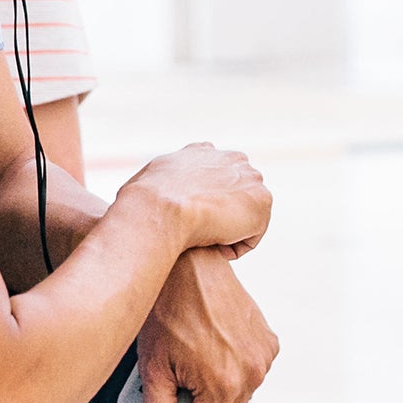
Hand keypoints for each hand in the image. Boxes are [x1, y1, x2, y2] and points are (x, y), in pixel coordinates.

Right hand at [125, 143, 272, 253]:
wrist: (160, 209)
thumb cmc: (141, 202)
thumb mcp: (142, 183)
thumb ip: (155, 183)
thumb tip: (143, 192)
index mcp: (203, 152)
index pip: (215, 174)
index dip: (205, 201)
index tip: (191, 219)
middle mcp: (231, 159)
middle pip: (235, 195)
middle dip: (222, 216)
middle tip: (200, 236)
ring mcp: (249, 178)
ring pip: (245, 216)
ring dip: (229, 233)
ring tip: (205, 246)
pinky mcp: (261, 201)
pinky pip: (251, 234)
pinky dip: (235, 247)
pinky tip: (216, 250)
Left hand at [135, 248, 280, 402]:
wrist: (188, 268)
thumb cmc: (165, 313)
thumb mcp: (150, 369)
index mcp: (220, 386)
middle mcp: (249, 375)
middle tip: (172, 395)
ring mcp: (262, 359)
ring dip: (213, 398)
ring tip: (189, 367)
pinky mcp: (267, 344)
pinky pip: (247, 378)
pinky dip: (228, 378)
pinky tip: (209, 356)